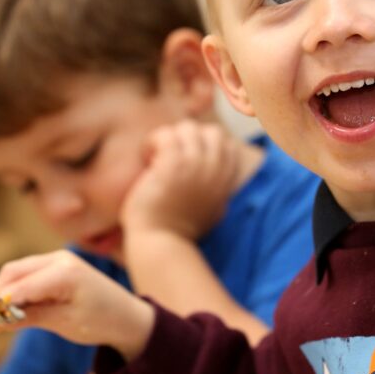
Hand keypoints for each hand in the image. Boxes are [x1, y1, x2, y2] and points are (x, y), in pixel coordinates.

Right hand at [0, 250, 153, 359]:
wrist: (127, 316)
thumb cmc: (100, 322)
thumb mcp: (63, 323)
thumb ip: (30, 318)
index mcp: (65, 273)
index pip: (21, 287)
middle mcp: (60, 259)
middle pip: (14, 272)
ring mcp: (59, 258)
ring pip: (19, 270)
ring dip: (6, 290)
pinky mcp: (58, 264)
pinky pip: (29, 272)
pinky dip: (18, 287)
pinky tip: (15, 307)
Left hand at [120, 120, 240, 240]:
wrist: (161, 244)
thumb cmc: (178, 232)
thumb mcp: (212, 210)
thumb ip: (218, 189)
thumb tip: (221, 179)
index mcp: (225, 181)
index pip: (227, 144)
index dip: (205, 145)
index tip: (186, 159)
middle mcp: (215, 170)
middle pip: (211, 132)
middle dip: (190, 139)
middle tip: (171, 157)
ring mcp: (196, 165)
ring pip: (187, 128)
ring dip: (169, 140)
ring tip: (155, 158)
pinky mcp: (173, 164)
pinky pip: (166, 135)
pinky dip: (153, 142)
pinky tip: (147, 159)